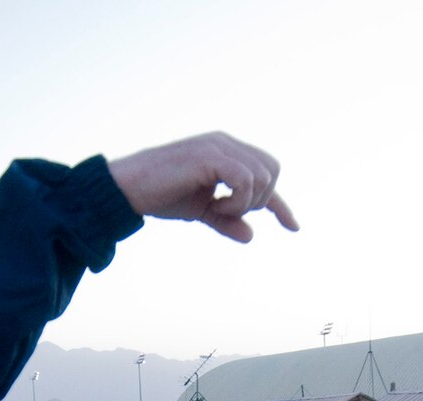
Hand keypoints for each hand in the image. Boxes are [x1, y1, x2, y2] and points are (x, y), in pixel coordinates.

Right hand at [108, 132, 297, 243]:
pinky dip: (237, 201)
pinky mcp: (209, 156)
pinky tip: (216, 206)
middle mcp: (225, 143)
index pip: (265, 173)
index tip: (294, 227)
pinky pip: (245, 180)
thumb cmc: (161, 195)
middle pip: (272, 170)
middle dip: (260, 200)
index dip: (280, 204)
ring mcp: (218, 146)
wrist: (128, 188)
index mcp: (225, 151)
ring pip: (262, 176)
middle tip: (228, 213)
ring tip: (217, 210)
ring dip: (245, 203)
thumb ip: (226, 220)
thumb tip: (251, 236)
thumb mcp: (200, 211)